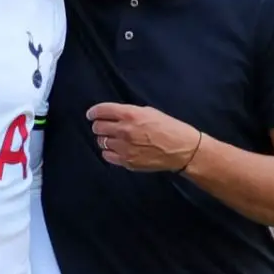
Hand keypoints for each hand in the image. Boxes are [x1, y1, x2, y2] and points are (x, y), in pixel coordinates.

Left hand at [87, 102, 202, 172]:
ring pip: (101, 142)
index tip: (91, 115)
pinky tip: (116, 149)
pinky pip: (107, 156)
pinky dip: (109, 152)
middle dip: (99, 126)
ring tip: (113, 139)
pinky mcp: (127, 162)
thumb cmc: (170, 128)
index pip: (101, 111)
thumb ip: (129, 113)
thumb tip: (113, 115)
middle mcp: (125, 130)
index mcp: (131, 114)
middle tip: (104, 127)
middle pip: (98, 127)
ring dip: (104, 139)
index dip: (93, 112)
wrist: (182, 149)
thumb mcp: (150, 112)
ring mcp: (125, 148)